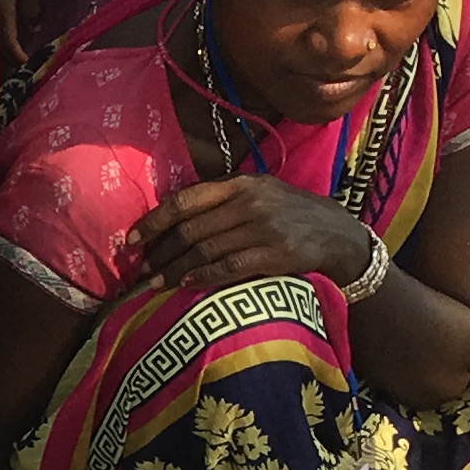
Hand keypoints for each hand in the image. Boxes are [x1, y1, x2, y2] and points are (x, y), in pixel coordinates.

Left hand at [130, 177, 380, 298]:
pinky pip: (227, 268)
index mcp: (241, 184)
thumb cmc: (290, 216)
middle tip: (142, 269)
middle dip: (160, 251)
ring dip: (174, 270)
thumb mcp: (260, 195)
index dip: (154, 220)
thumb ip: (223, 202)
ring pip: (204, 250)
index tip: (131, 239)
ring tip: (154, 283)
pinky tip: (185, 286)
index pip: (186, 200)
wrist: (339, 235)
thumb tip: (174, 221)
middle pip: (190, 229)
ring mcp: (263, 228)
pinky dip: (202, 278)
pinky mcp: (274, 254)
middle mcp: (250, 202)